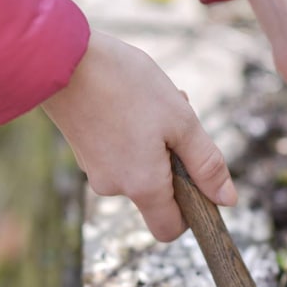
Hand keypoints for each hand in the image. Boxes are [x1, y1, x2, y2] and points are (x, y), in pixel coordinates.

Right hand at [42, 31, 236, 241]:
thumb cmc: (126, 85)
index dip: (190, 213)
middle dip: (175, 162)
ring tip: (154, 102)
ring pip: (141, 168)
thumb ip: (207, 165)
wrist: (59, 57)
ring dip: (157, 142)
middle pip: (158, 193)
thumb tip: (227, 200)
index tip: (198, 180)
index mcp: (143, 187)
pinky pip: (122, 154)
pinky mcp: (85, 152)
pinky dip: (135, 135)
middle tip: (177, 121)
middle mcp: (115, 188)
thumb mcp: (181, 121)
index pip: (170, 229)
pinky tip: (133, 100)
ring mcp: (96, 170)